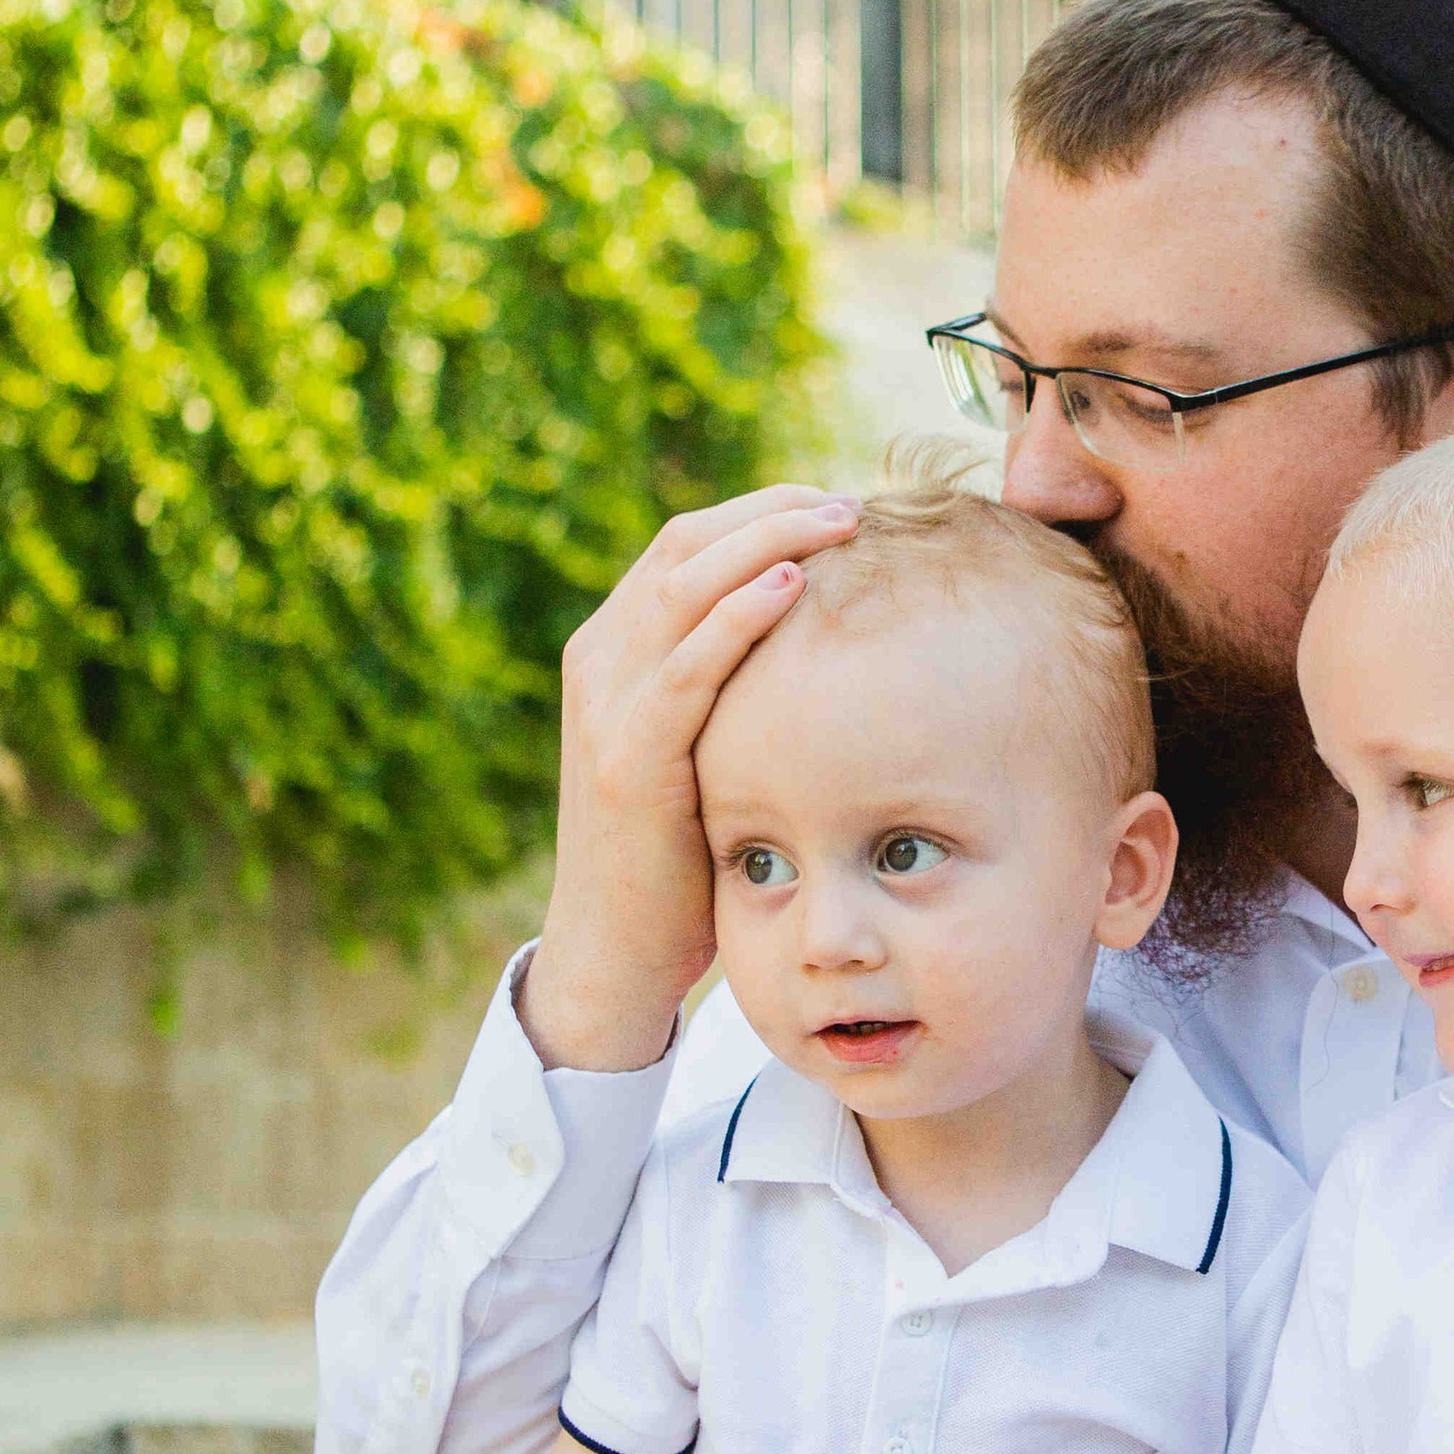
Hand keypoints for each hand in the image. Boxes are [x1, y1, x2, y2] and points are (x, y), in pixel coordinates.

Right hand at [520, 485, 862, 1070]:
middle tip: (853, 502)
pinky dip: (737, 618)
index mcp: (616, 649)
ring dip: (767, 542)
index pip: (687, 543)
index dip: (762, 510)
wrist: (617, 951)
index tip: (838, 503)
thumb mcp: (704, 748)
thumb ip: (735, 689)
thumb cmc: (681, 853)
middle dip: (772, 511)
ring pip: (683, 587)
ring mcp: (607, 706)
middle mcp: (601, 661)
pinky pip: (686, 667)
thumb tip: (825, 643)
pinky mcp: (628, 757)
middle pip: (686, 545)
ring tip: (839, 522)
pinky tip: (792, 586)